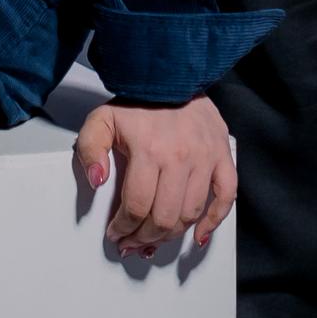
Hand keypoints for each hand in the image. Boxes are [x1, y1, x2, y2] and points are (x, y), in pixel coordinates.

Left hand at [73, 95, 237, 260]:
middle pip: (164, 217)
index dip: (123, 227)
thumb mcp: (101, 120)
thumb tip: (97, 180)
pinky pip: (226, 197)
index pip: (136, 205)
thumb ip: (90, 149)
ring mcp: (205, 158)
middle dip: (144, 237)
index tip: (116, 233)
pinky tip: (198, 236)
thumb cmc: (138, 102)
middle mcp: (180, 157)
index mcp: (149, 149)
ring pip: (190, 213)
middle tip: (132, 243)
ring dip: (171, 235)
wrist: (171, 74)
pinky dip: (214, 221)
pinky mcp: (222, 156)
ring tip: (155, 240)